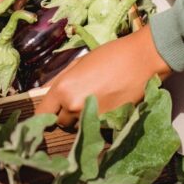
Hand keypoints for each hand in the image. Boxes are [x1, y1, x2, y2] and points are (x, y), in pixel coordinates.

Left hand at [35, 26, 171, 126]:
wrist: (142, 59)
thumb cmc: (110, 55)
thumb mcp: (79, 63)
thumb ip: (62, 80)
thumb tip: (48, 93)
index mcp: (63, 89)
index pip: (42, 114)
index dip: (45, 114)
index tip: (50, 112)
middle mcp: (74, 106)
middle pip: (61, 123)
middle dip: (66, 115)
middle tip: (79, 100)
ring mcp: (92, 117)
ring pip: (79, 127)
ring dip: (83, 119)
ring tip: (97, 101)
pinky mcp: (109, 124)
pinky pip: (97, 128)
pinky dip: (99, 122)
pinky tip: (108, 106)